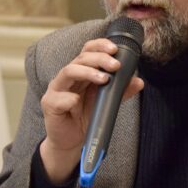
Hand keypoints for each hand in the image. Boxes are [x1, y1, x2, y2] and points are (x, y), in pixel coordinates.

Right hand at [39, 39, 143, 183]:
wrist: (71, 141)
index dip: (100, 46)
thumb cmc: (85, 117)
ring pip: (68, 71)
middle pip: (80, 58)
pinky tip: (76, 102)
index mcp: (80, 72)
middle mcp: (67, 76)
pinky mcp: (49, 104)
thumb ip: (120, 92)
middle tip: (116, 65)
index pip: (88, 51)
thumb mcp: (106, 103)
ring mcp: (56, 89)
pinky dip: (69, 98)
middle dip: (99, 59)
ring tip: (104, 79)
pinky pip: (59, 98)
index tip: (115, 49)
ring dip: (87, 72)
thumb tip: (138, 81)